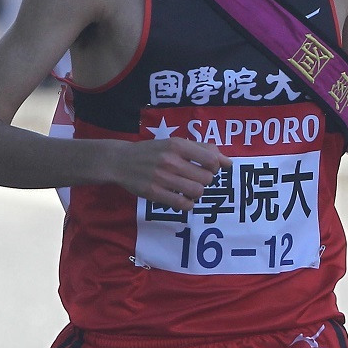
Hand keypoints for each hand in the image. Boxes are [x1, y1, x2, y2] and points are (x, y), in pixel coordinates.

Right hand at [113, 137, 230, 209]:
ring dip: (197, 193)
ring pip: (197, 192)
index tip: (207, 169)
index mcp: (177, 145)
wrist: (120, 161)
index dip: (214, 168)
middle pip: (206, 178)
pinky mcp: (154, 193)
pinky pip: (183, 204)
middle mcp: (170, 160)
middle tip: (195, 179)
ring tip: (189, 189)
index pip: (211, 160)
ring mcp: (162, 177)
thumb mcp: (175, 143)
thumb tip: (228, 162)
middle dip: (205, 181)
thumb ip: (202, 149)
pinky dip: (187, 204)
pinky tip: (182, 199)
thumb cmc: (152, 151)